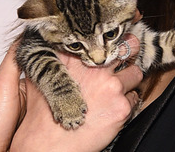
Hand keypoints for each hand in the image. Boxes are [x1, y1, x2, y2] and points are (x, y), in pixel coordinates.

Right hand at [11, 34, 142, 151]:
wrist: (48, 145)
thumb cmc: (42, 116)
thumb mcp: (38, 78)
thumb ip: (48, 58)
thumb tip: (48, 45)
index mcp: (75, 56)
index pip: (102, 34)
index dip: (113, 33)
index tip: (117, 33)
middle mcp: (95, 67)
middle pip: (128, 45)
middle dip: (131, 48)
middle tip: (129, 52)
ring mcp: (110, 86)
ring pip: (136, 72)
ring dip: (130, 78)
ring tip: (119, 87)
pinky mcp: (121, 106)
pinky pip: (135, 97)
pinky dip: (128, 101)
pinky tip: (114, 106)